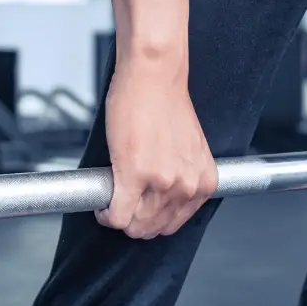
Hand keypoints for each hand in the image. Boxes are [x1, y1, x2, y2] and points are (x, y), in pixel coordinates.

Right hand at [97, 60, 216, 237]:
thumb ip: (180, 177)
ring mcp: (162, 183)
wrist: (154, 77)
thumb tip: (160, 200)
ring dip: (119, 218)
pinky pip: (117, 215)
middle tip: (121, 207)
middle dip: (133, 223)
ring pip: (134, 225)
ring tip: (112, 200)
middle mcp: (187, 186)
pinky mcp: (134, 175)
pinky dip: (106, 215)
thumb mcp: (188, 150)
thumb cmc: (166, 104)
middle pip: (153, 228)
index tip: (139, 210)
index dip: (152, 220)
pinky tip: (103, 205)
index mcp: (203, 182)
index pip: (174, 223)